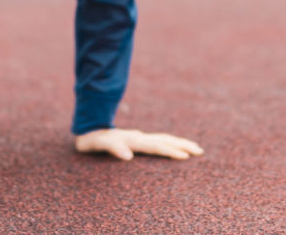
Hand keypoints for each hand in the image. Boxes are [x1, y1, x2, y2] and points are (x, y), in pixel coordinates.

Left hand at [74, 128, 203, 160]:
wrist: (86, 128)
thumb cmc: (92, 140)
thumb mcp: (98, 144)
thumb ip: (112, 148)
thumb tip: (128, 156)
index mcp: (132, 140)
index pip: (156, 146)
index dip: (170, 151)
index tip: (185, 157)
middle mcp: (138, 138)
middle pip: (164, 140)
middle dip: (182, 145)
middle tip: (199, 151)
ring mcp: (139, 138)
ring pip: (163, 139)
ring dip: (179, 144)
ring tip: (194, 148)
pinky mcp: (137, 141)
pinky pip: (158, 142)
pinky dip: (170, 144)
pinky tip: (175, 148)